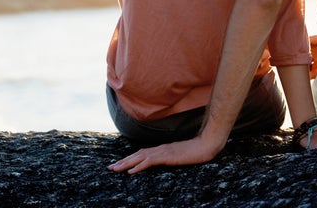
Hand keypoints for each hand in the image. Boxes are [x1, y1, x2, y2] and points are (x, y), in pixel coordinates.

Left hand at [108, 134, 224, 174]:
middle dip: (122, 161)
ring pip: (139, 157)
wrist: (206, 145)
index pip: (142, 154)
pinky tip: (130, 172)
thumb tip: (165, 161)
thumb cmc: (196, 151)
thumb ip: (171, 158)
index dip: (129, 159)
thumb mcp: (181, 156)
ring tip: (115, 169)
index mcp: (162, 149)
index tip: (119, 164)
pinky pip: (149, 161)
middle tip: (110, 167)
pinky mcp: (166, 156)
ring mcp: (162, 151)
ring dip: (126, 163)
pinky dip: (138, 166)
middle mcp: (159, 149)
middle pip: (137, 155)